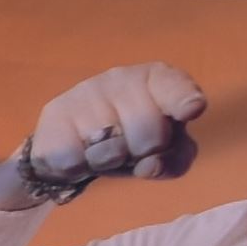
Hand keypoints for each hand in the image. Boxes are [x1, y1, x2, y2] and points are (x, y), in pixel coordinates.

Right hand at [5, 59, 205, 200]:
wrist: (73, 140)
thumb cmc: (132, 141)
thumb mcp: (165, 151)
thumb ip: (174, 160)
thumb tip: (149, 166)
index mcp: (156, 79)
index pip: (173, 86)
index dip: (183, 100)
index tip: (192, 110)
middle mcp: (121, 77)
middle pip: (149, 136)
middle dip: (143, 154)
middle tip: (132, 148)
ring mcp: (85, 92)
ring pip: (111, 151)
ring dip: (110, 163)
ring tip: (104, 150)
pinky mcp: (54, 112)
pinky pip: (76, 160)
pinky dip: (80, 168)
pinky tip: (79, 152)